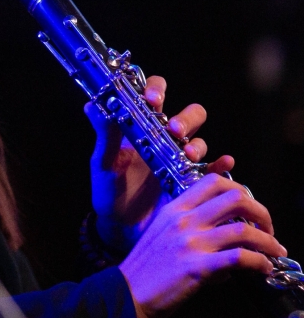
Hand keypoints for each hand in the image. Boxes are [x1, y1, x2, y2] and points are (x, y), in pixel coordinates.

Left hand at [85, 75, 234, 252]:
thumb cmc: (108, 189)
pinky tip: (224, 162)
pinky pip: (213, 170)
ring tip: (187, 154)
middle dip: (185, 118)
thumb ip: (103, 135)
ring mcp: (180, 160)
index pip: (154, 95)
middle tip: (175, 130)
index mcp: (142, 126)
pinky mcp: (191, 181)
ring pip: (200, 140)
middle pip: (188, 115)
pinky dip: (220, 164)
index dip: (157, 90)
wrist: (119, 227)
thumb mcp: (103, 161)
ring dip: (197, 143)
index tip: (153, 100)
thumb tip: (92, 106)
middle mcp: (165, 139)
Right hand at [119, 173, 284, 317]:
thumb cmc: (146, 268)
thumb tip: (228, 238)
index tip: (251, 209)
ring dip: (268, 242)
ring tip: (275, 251)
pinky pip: (239, 258)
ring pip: (243, 230)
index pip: (215, 182)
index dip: (241, 191)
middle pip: (235, 199)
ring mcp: (191, 243)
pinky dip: (259, 262)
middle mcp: (184, 220)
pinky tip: (264, 268)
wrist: (127, 295)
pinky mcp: (197, 267)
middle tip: (268, 228)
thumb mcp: (163, 234)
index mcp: (175, 208)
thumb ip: (191, 227)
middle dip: (261, 212)